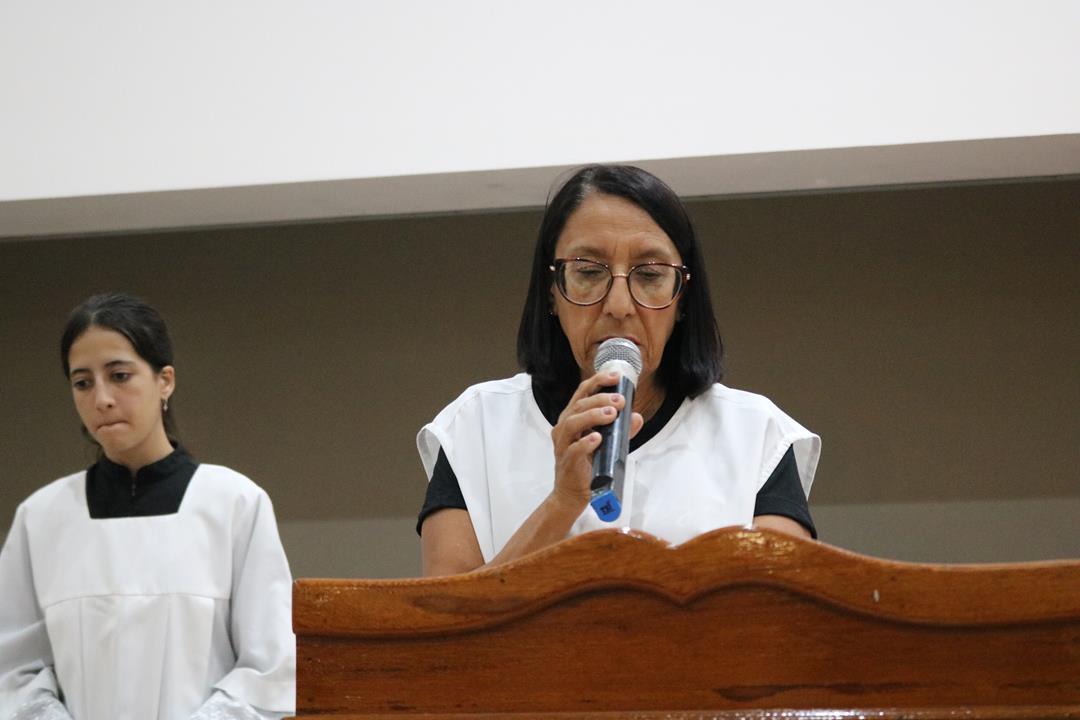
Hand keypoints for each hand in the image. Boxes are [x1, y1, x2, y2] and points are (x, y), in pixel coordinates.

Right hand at [549, 371, 643, 510]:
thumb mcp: (609, 444)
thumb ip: (622, 430)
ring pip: (572, 422)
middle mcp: (564, 427)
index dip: (598, 381)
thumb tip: (637, 417)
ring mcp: (563, 444)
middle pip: (579, 405)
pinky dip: (585, 442)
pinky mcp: (566, 461)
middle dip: (600, 399)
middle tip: (620, 400)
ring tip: (612, 414)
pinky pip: (573, 449)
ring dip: (593, 415)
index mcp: (573, 417)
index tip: (616, 376)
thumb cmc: (588, 465)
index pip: (582, 393)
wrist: (573, 493)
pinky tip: (597, 439)